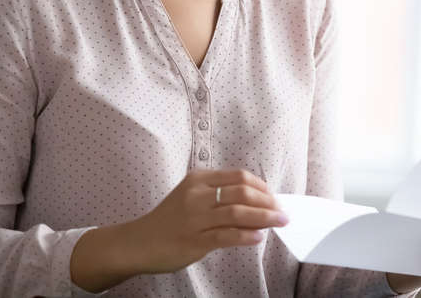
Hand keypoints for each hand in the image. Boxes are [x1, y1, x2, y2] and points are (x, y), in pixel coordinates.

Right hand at [70, 169, 286, 291]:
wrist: (138, 243)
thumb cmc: (169, 221)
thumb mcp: (191, 197)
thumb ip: (218, 195)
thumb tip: (255, 201)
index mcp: (199, 180)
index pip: (239, 177)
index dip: (262, 187)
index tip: (274, 198)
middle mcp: (197, 195)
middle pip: (242, 192)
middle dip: (268, 202)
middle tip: (282, 212)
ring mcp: (195, 218)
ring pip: (238, 213)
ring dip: (264, 218)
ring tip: (279, 223)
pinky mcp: (193, 240)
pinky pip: (226, 235)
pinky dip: (246, 235)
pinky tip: (258, 238)